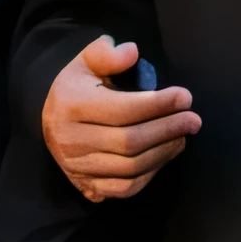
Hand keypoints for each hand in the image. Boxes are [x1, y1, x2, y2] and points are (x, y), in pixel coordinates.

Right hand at [41, 34, 199, 200]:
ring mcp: (78, 167)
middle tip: (193, 120)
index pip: (122, 110)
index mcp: (72, 106)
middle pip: (129, 142)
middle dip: (167, 130)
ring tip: (182, 136)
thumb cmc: (76, 86)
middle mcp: (72, 141)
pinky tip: (163, 157)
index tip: (185, 97)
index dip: (158, 104)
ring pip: (130, 169)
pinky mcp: (85, 185)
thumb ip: (107, 54)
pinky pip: (124, 188)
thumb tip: (132, 53)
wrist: (47, 118)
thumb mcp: (86, 61)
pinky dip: (149, 176)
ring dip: (163, 153)